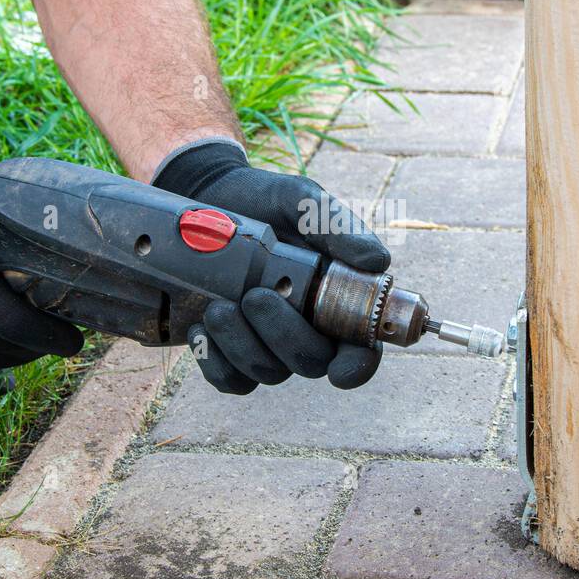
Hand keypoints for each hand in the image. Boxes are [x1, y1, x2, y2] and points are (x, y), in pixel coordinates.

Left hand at [153, 138, 388, 393]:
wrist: (201, 198)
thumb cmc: (261, 200)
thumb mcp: (297, 200)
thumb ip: (335, 225)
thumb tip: (377, 261)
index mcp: (337, 296)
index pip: (361, 348)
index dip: (357, 366)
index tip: (340, 371)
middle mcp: (307, 327)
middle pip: (311, 362)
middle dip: (284, 336)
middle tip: (255, 296)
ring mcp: (266, 342)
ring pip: (268, 372)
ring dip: (242, 344)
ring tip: (219, 305)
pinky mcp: (228, 351)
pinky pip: (229, 380)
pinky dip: (214, 360)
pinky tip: (200, 327)